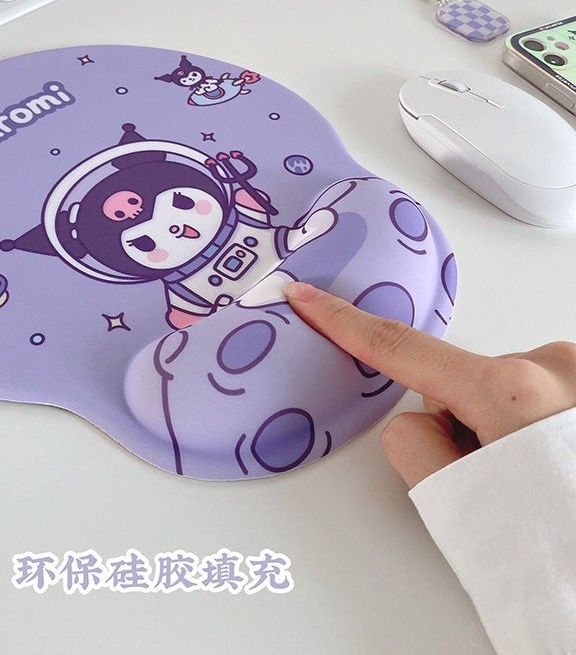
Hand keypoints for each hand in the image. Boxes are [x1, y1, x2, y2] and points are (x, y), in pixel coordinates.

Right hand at [284, 282, 575, 487]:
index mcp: (510, 393)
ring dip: (518, 430)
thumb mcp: (467, 512)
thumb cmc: (569, 559)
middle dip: (471, 426)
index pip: (402, 349)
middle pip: (468, 382)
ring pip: (516, 391)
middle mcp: (558, 367)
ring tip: (553, 488)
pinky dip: (550, 428)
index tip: (307, 296)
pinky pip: (553, 394)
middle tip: (508, 487)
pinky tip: (570, 470)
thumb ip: (414, 447)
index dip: (344, 323)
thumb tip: (420, 419)